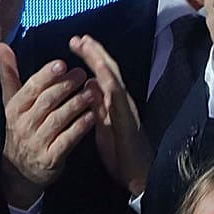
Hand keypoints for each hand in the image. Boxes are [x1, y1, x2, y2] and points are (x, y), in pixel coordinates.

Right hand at [0, 43, 96, 207]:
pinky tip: (91, 117)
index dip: (46, 75)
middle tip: (82, 74)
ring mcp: (36, 143)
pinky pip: (66, 141)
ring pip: (57, 120)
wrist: (20, 171)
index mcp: (14, 109)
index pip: (30, 88)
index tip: (62, 63)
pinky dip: (79, 128)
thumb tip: (0, 45)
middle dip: (65, 86)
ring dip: (75, 105)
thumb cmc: (20, 128)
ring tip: (91, 92)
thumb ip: (9, 74)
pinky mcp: (50, 158)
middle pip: (46, 102)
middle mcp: (23, 125)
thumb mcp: (12, 103)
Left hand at [68, 37, 150, 195]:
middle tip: (78, 37)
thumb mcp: (102, 125)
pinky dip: (109, 82)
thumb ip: (96, 104)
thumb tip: (88, 84)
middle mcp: (121, 100)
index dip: (90, 57)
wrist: (138, 175)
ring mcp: (126, 108)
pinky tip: (100, 72)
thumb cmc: (120, 152)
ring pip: (114, 78)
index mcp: (113, 101)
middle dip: (94, 52)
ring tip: (88, 45)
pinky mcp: (128, 119)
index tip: (75, 42)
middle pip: (108, 70)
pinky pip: (119, 98)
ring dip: (100, 60)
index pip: (101, 73)